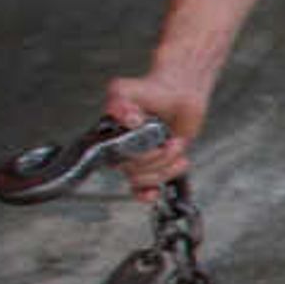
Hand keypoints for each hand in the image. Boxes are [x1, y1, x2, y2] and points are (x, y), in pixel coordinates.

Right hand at [99, 71, 207, 196]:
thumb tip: (130, 120)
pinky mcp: (157, 166)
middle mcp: (122, 151)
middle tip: (167, 142)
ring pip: (144, 179)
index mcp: (109, 137)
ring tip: (175, 146)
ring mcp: (140, 160)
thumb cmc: (147, 91)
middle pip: (131, 171)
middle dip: (154, 159)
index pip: (107, 159)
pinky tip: (155, 190)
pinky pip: (147, 188)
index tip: (142, 146)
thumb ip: (118, 101)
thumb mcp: (124, 90)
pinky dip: (149, 193)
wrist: (177, 93)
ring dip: (164, 166)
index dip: (126, 157)